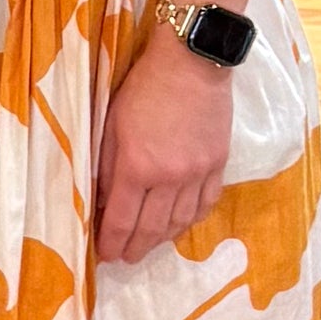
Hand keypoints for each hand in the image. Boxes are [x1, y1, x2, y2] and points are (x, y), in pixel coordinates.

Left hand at [97, 30, 238, 264]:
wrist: (192, 62)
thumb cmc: (143, 87)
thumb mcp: (110, 125)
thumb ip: (105, 168)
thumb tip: (102, 203)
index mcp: (137, 166)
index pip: (122, 220)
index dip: (111, 243)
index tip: (104, 255)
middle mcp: (169, 178)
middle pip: (151, 229)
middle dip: (135, 248)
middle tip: (125, 257)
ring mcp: (198, 174)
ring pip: (180, 222)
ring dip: (161, 238)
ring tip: (148, 243)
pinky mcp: (219, 165)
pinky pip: (206, 204)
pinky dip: (190, 219)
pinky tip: (179, 223)